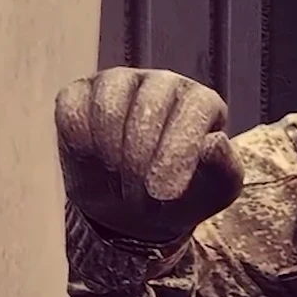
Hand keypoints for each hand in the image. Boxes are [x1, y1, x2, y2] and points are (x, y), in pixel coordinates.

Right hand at [55, 67, 243, 243]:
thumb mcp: (215, 193)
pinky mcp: (80, 94)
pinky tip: (94, 162)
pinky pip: (73, 107)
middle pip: (150, 103)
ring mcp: (119, 83)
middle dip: (141, 157)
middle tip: (139, 194)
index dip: (179, 149)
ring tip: (118, 181)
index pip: (195, 108)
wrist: (133, 213)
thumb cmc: (183, 197)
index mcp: (201, 101)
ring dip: (111, 149)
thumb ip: (223, 170)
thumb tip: (213, 143)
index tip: (167, 192)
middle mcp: (162, 83)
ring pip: (109, 99)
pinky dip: (80, 141)